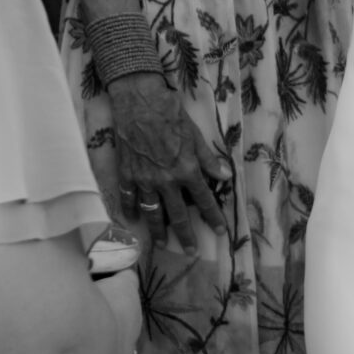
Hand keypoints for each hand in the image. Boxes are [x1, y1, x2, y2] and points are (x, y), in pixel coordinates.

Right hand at [106, 72, 228, 252]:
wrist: (139, 102)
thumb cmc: (171, 114)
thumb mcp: (196, 135)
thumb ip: (209, 160)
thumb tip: (226, 177)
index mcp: (186, 171)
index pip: (204, 200)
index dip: (213, 218)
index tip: (220, 232)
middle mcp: (166, 181)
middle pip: (178, 215)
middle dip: (186, 236)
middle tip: (191, 251)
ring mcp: (144, 180)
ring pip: (152, 212)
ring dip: (158, 230)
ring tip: (162, 244)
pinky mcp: (127, 174)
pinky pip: (129, 198)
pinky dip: (131, 210)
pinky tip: (133, 219)